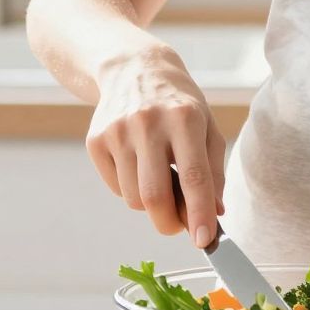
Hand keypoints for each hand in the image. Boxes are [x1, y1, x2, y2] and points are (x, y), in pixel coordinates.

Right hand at [86, 46, 227, 248]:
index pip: (193, 176)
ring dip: (150, 204)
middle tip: (178, 226)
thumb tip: (214, 215)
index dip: (199, 213)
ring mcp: (117, 131)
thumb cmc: (180, 103)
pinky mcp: (95, 140)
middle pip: (154, 196)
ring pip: (134, 198)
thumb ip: (214, 172)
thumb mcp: (207, 126)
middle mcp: (148, 123)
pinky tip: (138, 163)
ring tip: (160, 178)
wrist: (133, 68)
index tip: (204, 241)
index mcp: (184, 118)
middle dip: (169, 223)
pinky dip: (131, 189)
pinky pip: (116, 187)